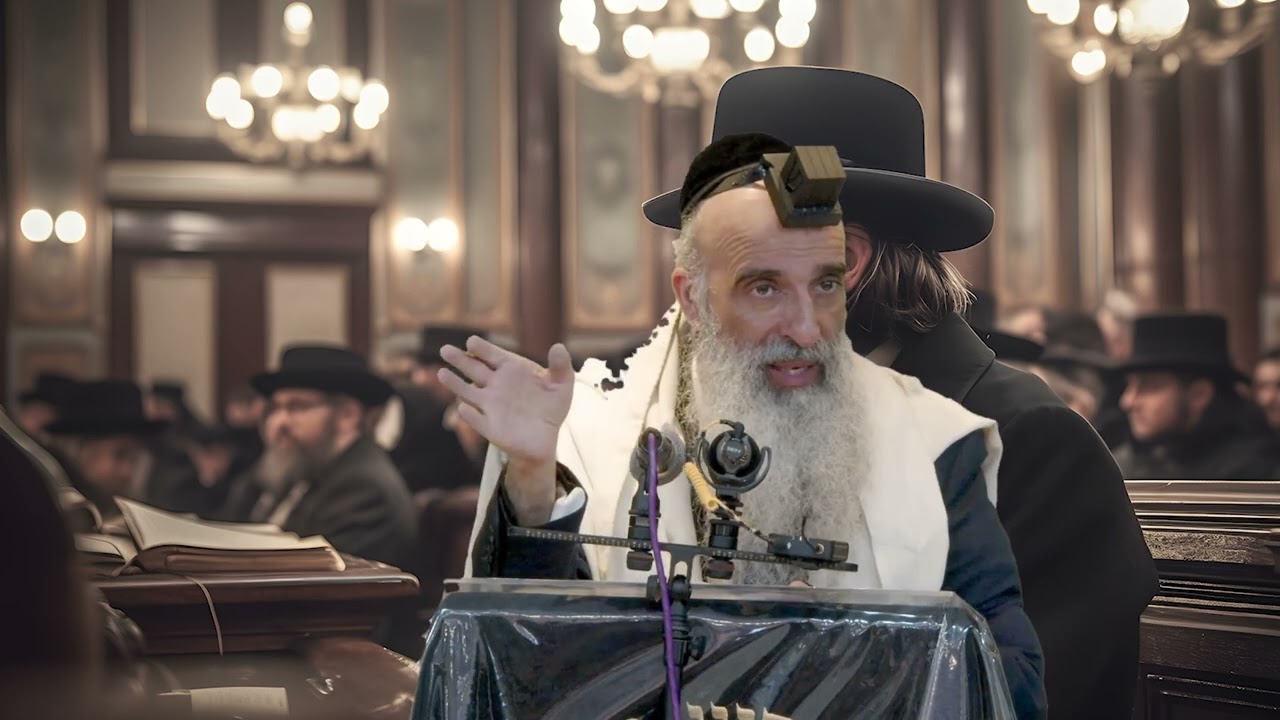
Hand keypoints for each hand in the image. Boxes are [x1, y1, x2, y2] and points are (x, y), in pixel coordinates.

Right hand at [439, 337, 575, 524]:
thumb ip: (561, 366)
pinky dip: (470, 415)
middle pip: (474, 369)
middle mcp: (496, 385)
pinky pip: (477, 420)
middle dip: (459, 360)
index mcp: (511, 370)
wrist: (544, 438)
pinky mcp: (490, 427)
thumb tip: (558, 347)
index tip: (472, 342)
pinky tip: (463, 408)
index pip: (492, 355)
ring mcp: (490, 406)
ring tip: (441, 373)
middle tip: (445, 349)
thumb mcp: (562, 386)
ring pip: (468, 392)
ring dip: (455, 384)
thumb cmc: (550, 407)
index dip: (482, 349)